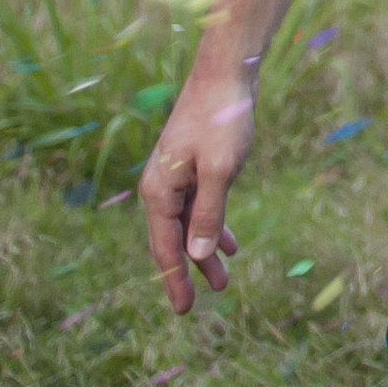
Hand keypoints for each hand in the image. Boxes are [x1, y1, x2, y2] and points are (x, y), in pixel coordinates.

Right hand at [137, 50, 259, 315]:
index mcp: (159, 191)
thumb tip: (198, 256)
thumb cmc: (221, 121)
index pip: (164, 248)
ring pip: (188, 225)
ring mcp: (176, 176)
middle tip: (201, 304)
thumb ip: (208, 215)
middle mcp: (160, 186)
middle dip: (189, 271)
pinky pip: (198, 207)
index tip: (183, 311)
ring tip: (223, 281)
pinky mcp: (192, 166)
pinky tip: (229, 243)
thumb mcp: (221, 172)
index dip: (174, 281)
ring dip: (204, 251)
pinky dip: (211, 226)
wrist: (225, 75)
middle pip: (173, 240)